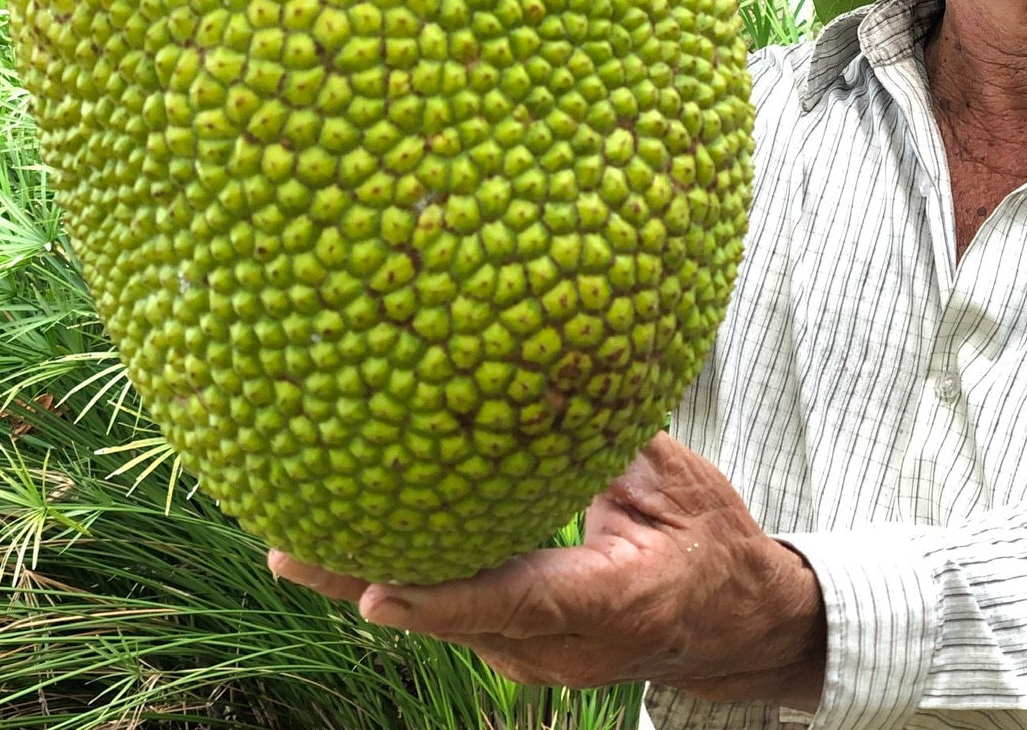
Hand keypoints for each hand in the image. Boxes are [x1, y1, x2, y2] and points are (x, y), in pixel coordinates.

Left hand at [269, 434, 826, 707]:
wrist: (736, 626)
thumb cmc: (714, 545)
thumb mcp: (680, 484)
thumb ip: (611, 439)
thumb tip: (552, 367)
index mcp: (614, 600)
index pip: (520, 601)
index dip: (445, 597)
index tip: (375, 591)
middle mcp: (564, 646)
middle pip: (451, 618)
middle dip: (365, 585)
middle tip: (289, 554)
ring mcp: (537, 658)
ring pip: (441, 621)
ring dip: (368, 583)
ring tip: (291, 546)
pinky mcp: (519, 648)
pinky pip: (454, 615)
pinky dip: (406, 582)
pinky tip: (350, 548)